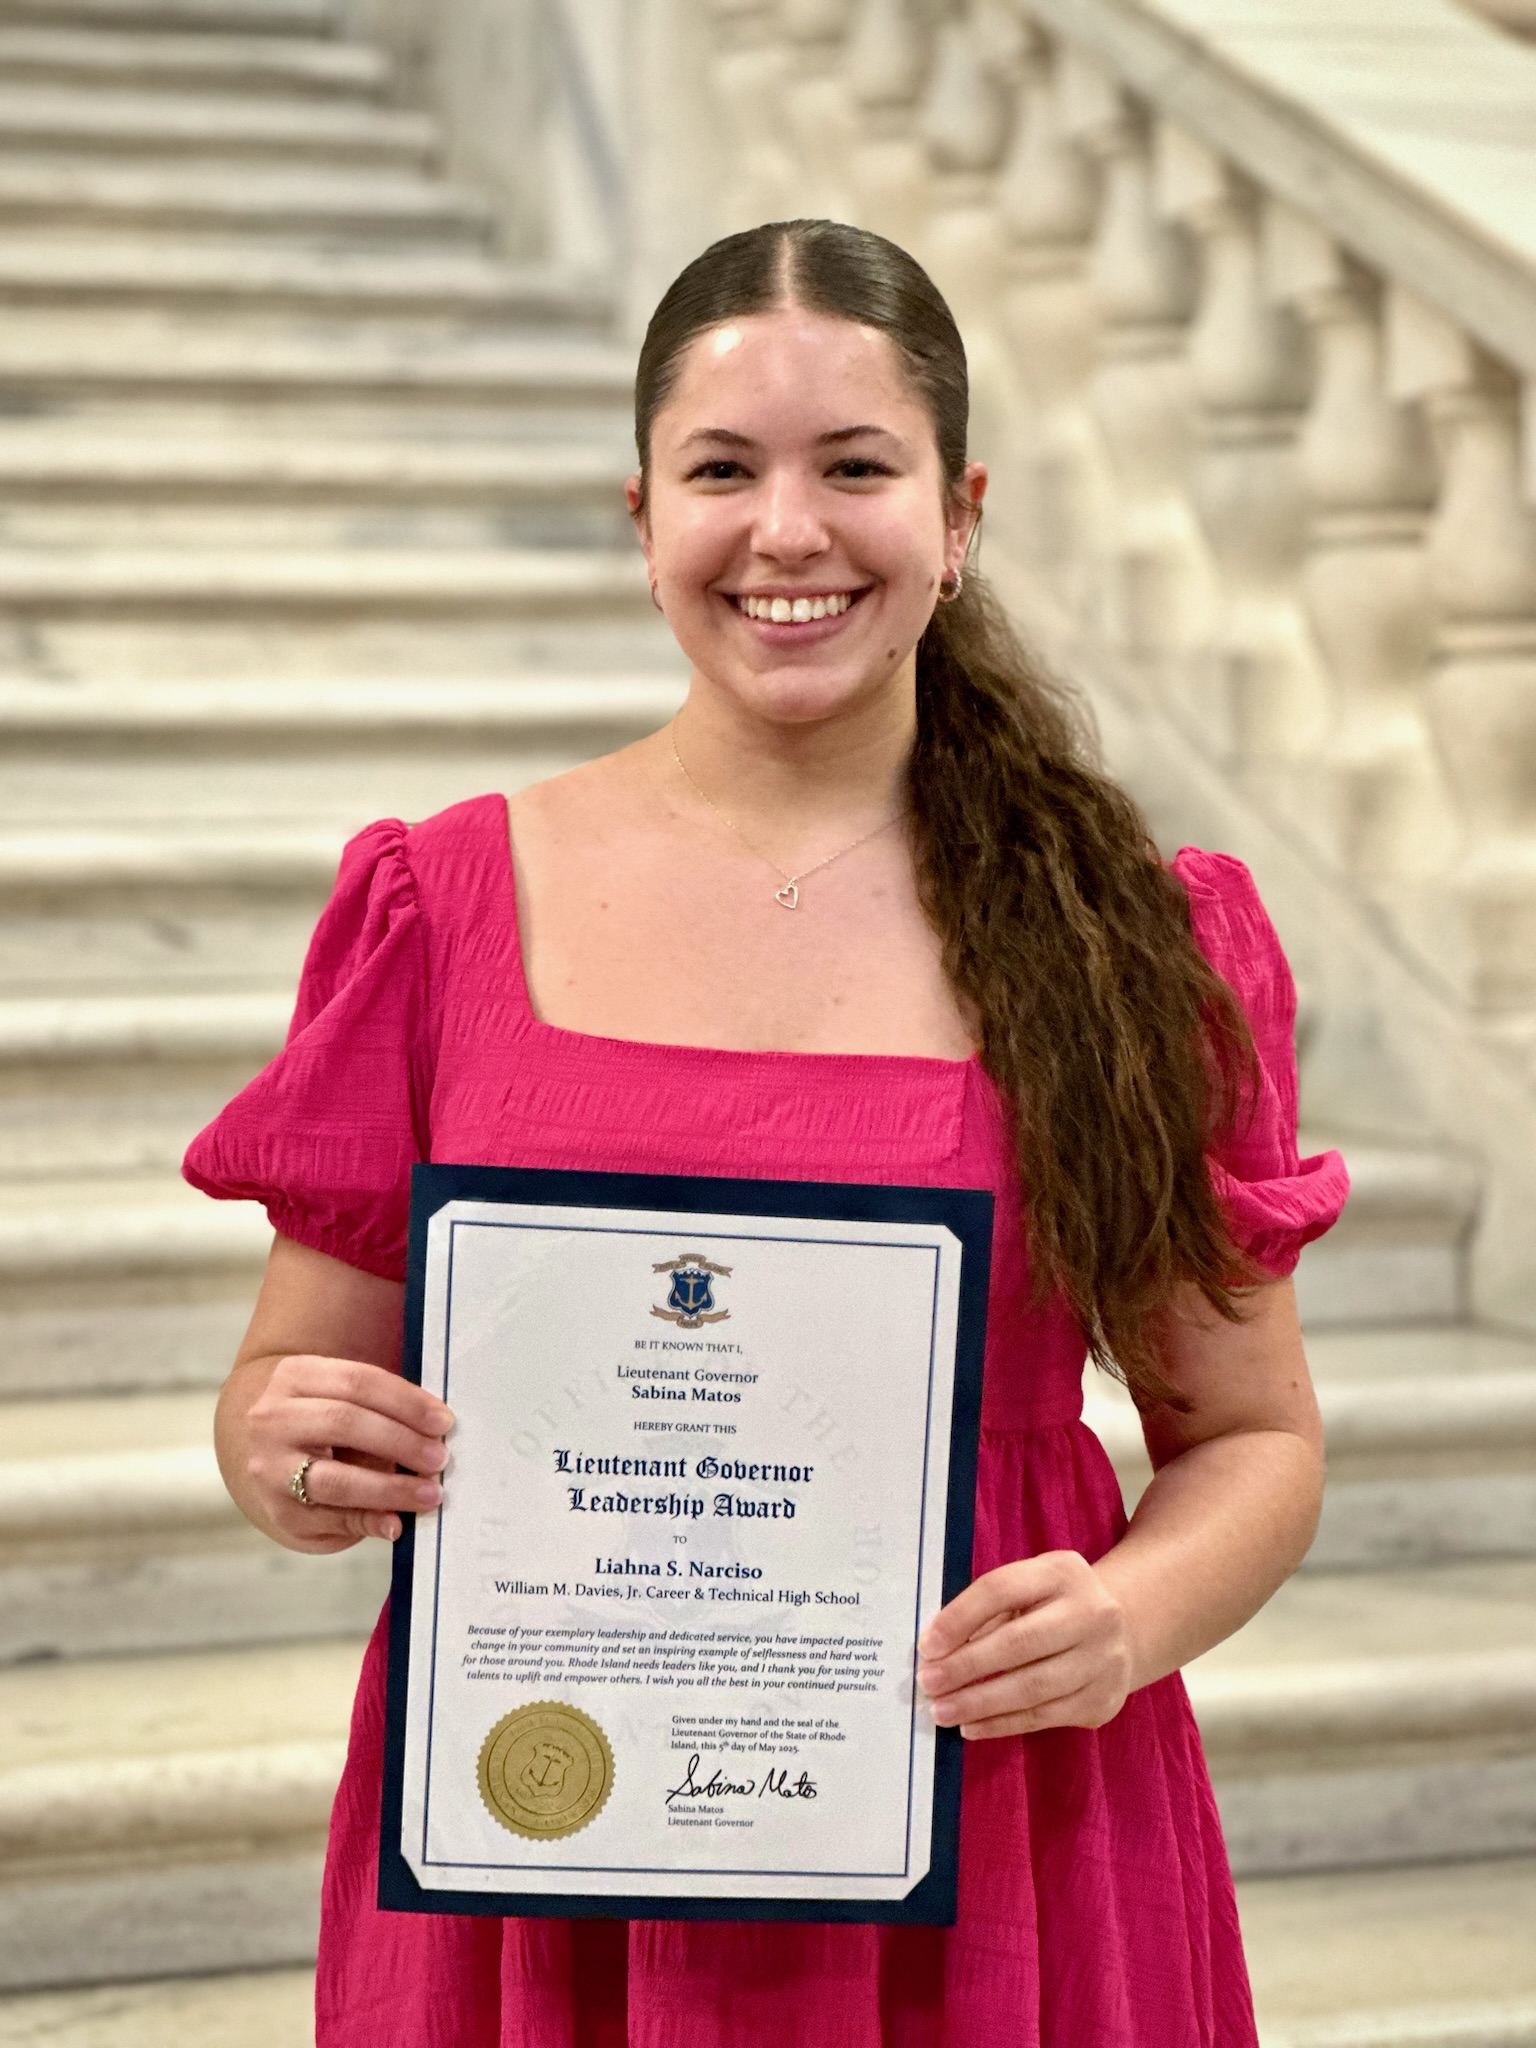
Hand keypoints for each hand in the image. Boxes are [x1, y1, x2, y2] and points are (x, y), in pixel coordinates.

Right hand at [237, 1352, 453, 1553]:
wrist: (253, 1448)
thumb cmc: (317, 1418)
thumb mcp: (334, 1396)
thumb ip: (378, 1408)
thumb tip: (435, 1434)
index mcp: (295, 1376)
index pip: (358, 1382)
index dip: (406, 1401)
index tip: (443, 1421)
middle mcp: (273, 1419)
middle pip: (345, 1423)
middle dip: (401, 1442)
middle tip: (439, 1458)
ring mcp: (269, 1468)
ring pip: (335, 1479)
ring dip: (390, 1489)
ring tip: (429, 1494)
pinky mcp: (278, 1511)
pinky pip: (329, 1519)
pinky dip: (367, 1522)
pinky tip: (394, 1524)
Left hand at [915, 1550, 1133, 1738]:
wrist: (1126, 1630)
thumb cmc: (1055, 1606)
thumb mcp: (1031, 1587)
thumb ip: (990, 1610)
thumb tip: (938, 1649)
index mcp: (1062, 1572)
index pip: (1002, 1590)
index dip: (960, 1617)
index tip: (927, 1645)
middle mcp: (1091, 1612)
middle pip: (1018, 1643)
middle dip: (966, 1666)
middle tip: (928, 1682)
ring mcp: (1102, 1659)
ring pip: (1032, 1687)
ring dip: (979, 1702)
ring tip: (942, 1710)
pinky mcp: (1103, 1699)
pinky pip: (1044, 1717)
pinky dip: (1002, 1724)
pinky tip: (972, 1726)